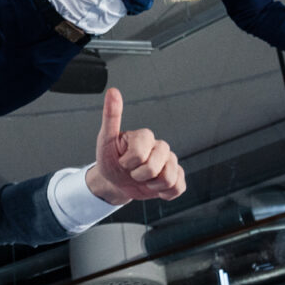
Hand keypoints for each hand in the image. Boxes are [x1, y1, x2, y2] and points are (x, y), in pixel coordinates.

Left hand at [85, 87, 185, 204]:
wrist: (114, 181)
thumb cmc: (110, 159)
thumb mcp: (106, 139)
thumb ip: (111, 116)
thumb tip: (113, 91)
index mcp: (145, 136)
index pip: (140, 154)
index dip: (128, 163)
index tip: (121, 161)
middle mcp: (160, 147)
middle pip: (156, 167)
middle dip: (139, 176)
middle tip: (132, 172)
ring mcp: (170, 162)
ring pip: (169, 179)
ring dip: (151, 185)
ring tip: (143, 180)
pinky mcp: (176, 177)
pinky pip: (179, 187)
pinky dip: (164, 193)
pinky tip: (154, 187)